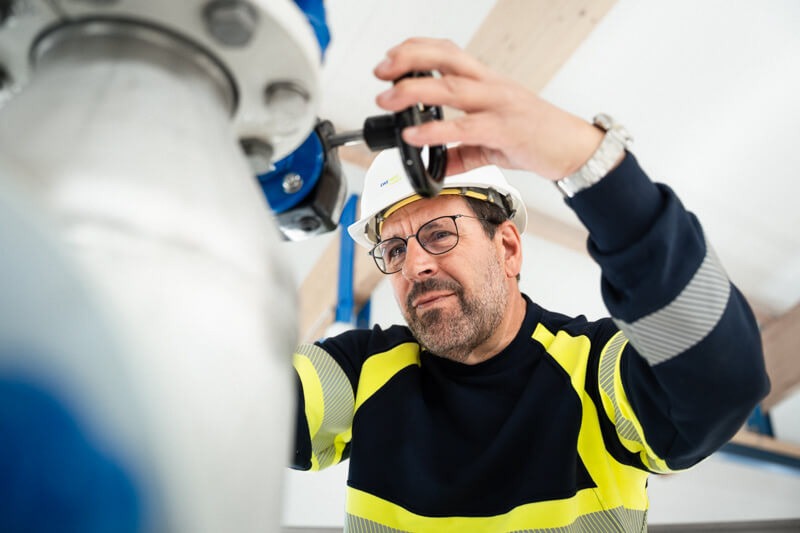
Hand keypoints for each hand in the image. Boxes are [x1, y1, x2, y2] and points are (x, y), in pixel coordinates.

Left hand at [373, 37, 604, 180]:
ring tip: (387, 99)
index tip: (391, 58)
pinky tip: (414, 135)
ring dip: (414, 91)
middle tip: (380, 71)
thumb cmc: (536, 136)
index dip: (417, 50)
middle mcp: (491, 86)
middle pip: (446, 59)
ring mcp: (498, 105)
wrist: (574, 148)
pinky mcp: (504, 131)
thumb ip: (462, 151)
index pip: (448, 52)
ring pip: (451, 88)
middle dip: (409, 59)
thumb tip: (437, 167)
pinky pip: (465, 128)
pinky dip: (435, 132)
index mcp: (487, 82)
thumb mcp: (493, 140)